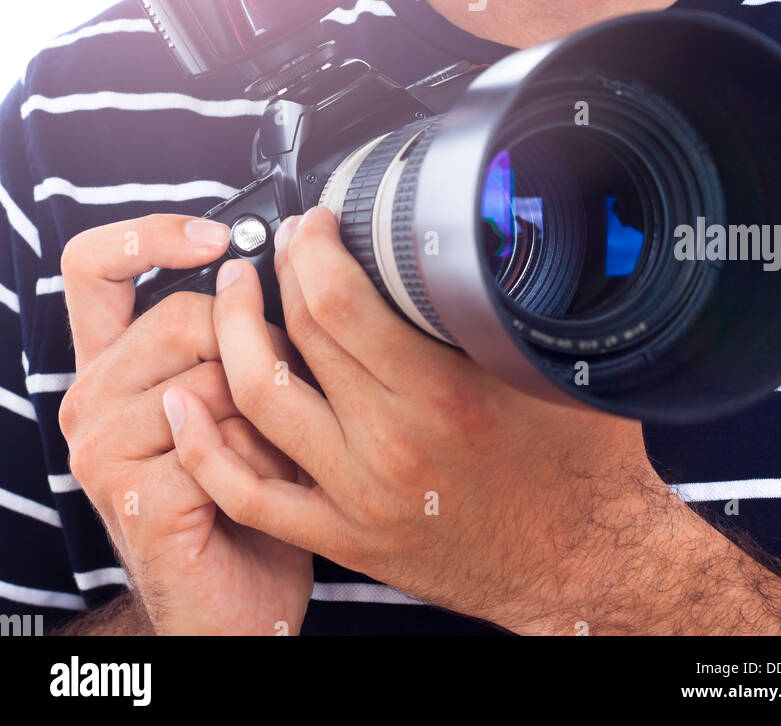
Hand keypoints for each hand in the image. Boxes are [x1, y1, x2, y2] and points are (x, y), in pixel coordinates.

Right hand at [58, 214, 312, 635]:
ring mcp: (103, 452)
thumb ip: (230, 330)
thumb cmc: (247, 493)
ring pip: (211, 378)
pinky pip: (224, 442)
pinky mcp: (137, 497)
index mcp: (110, 364)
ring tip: (277, 452)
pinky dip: (267, 464)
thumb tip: (282, 255)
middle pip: (179, 314)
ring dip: (269, 415)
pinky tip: (269, 490)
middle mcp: (90, 400)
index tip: (216, 236)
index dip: (149, 235)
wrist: (239, 604)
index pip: (91, 266)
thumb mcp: (231, 393)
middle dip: (253, 345)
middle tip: (282, 390)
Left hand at [164, 206, 666, 633]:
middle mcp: (390, 443)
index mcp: (443, 395)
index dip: (314, 246)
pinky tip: (186, 401)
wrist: (583, 568)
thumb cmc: (585, 469)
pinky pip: (251, 491)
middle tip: (283, 242)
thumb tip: (511, 233)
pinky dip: (206, 445)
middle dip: (278, 271)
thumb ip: (530, 301)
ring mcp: (358, 494)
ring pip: (259, 401)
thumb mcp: (567, 366)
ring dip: (231, 336)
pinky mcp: (345, 534)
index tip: (318, 220)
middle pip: (296, 336)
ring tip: (233, 294)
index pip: (339, 300)